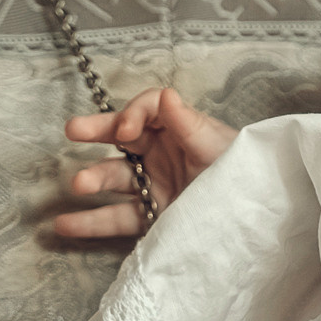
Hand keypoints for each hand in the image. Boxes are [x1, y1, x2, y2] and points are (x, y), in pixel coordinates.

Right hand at [61, 89, 239, 237]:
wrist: (256, 216)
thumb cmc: (241, 172)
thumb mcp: (219, 146)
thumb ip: (189, 124)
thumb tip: (167, 96)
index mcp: (179, 127)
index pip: (148, 109)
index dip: (134, 114)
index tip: (126, 131)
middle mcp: (161, 152)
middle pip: (122, 137)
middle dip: (97, 131)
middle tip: (73, 130)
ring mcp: (152, 183)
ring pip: (115, 178)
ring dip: (93, 180)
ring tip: (77, 185)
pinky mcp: (150, 216)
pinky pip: (116, 217)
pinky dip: (90, 222)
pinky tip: (64, 225)